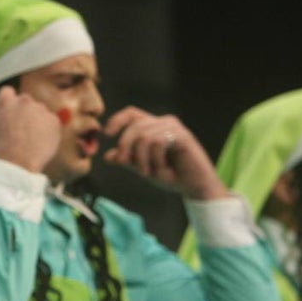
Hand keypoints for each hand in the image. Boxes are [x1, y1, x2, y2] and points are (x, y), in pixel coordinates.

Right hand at [0, 85, 60, 173]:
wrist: (19, 163)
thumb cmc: (3, 150)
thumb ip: (1, 119)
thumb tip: (5, 120)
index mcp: (5, 102)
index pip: (8, 92)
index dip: (10, 102)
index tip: (12, 111)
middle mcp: (23, 100)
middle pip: (26, 102)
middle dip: (26, 112)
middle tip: (24, 130)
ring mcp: (40, 108)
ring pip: (41, 112)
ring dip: (38, 122)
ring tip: (33, 141)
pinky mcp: (54, 119)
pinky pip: (52, 123)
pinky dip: (49, 131)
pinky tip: (42, 144)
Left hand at [102, 106, 226, 198]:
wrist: (194, 186)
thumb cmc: (172, 176)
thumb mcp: (144, 168)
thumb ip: (128, 160)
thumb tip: (108, 156)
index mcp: (153, 127)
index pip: (131, 113)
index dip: (117, 120)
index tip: (107, 134)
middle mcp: (163, 122)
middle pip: (134, 126)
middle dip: (125, 146)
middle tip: (125, 163)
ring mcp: (173, 127)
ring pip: (144, 136)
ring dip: (142, 158)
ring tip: (149, 172)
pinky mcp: (182, 136)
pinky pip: (157, 142)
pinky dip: (155, 159)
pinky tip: (163, 168)